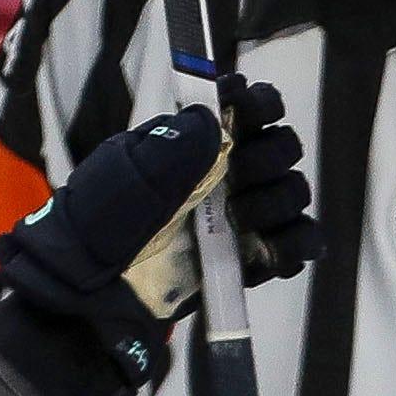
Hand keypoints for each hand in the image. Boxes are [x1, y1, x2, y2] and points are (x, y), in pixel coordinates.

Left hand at [0, 81, 321, 365]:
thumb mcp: (128, 172)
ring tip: (240, 220)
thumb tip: (213, 119)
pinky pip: (301, 243)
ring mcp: (244, 217)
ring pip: (295, 192)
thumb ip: (173, 144)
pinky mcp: (255, 259)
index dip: (259, 104)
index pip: (249, 106)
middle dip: (269, 157)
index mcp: (198, 142)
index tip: (250, 113)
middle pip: (284, 146)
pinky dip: (298, 243)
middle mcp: (228, 173)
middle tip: (237, 179)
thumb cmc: (101, 223)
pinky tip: (271, 249)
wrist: (94, 290)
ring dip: (277, 201)